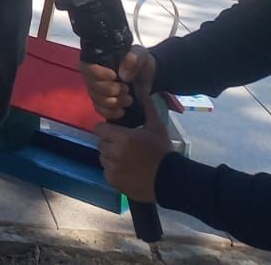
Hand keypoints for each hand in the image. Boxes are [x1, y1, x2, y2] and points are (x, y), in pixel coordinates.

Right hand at [80, 45, 155, 120]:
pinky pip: (100, 110)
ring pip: (96, 99)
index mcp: (97, 60)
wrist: (148, 78)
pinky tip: (122, 110)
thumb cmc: (140, 62)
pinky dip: (111, 112)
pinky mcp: (102, 104)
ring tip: (129, 99)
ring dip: (114, 102)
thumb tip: (123, 75)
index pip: (86, 67)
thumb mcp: (141, 56)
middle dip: (110, 90)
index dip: (98, 73)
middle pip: (92, 86)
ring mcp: (96, 91)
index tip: (114, 76)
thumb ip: (133, 59)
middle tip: (126, 89)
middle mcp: (92, 76)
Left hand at [92, 83, 171, 203]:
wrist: (170, 179)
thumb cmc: (163, 151)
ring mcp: (112, 168)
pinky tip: (127, 170)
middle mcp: (113, 152)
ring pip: (103, 157)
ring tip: (127, 158)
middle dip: (110, 142)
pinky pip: (107, 172)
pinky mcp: (113, 181)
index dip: (107, 129)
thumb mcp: (157, 127)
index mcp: (122, 137)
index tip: (116, 131)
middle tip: (124, 146)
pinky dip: (114, 170)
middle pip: (101, 143)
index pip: (100, 128)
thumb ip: (147, 107)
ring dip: (111, 156)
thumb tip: (142, 89)